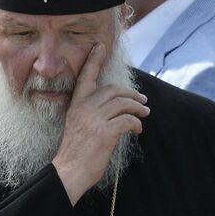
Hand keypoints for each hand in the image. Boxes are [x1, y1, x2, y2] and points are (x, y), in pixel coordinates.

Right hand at [53, 42, 148, 203]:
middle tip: (143, 101)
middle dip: (132, 94)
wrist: (69, 170)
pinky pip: (127, 120)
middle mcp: (85, 107)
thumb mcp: (77, 124)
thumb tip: (114, 109)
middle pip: (114, 90)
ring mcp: (95, 119)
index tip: (100, 45)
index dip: (94, 59)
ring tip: (145, 114)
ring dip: (138, 108)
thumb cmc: (75, 151)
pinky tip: (137, 130)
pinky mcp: (105, 132)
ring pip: (124, 104)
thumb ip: (91, 112)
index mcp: (76, 104)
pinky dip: (136, 124)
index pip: (86, 76)